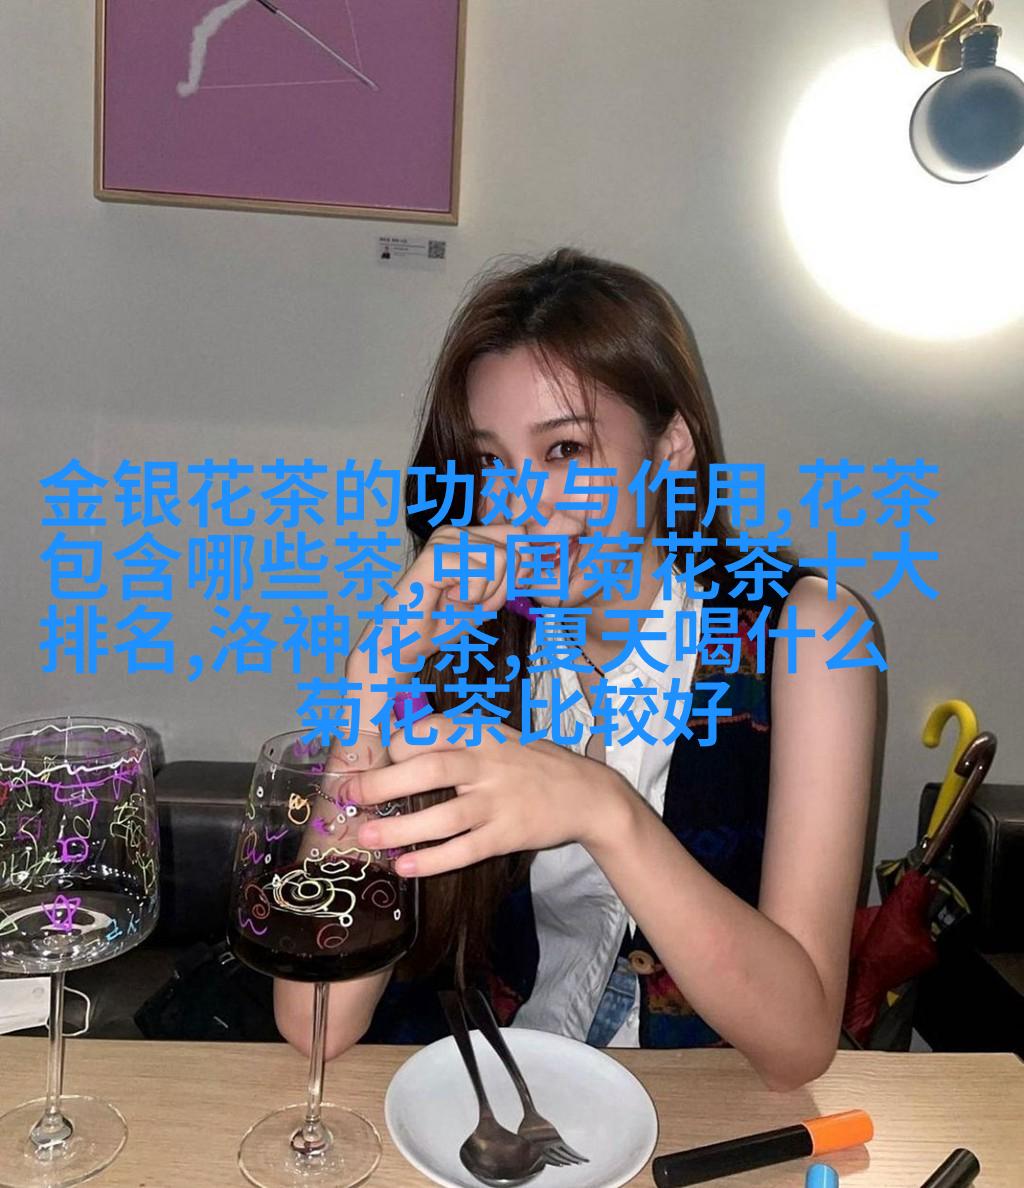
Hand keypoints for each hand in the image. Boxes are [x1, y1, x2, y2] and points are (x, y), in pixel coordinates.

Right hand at [346, 523, 522, 681]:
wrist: (406, 643)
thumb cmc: (443, 621)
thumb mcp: (489, 596)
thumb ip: (511, 574)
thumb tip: (534, 557)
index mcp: (467, 536)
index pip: (517, 533)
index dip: (519, 566)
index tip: (495, 592)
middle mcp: (455, 531)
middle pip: (514, 549)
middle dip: (500, 587)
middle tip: (469, 600)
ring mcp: (443, 540)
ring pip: (500, 560)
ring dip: (485, 593)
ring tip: (456, 599)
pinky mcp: (434, 556)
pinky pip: (479, 572)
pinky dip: (470, 595)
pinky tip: (446, 598)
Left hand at [347, 716, 625, 875]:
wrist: (587, 794)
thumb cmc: (531, 763)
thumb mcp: (498, 736)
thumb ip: (456, 738)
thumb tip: (399, 741)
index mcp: (481, 734)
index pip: (429, 730)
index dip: (397, 745)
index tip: (376, 761)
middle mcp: (487, 763)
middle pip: (428, 769)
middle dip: (381, 783)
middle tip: (347, 796)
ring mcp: (498, 801)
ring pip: (442, 816)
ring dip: (399, 829)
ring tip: (365, 837)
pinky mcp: (507, 835)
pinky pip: (464, 850)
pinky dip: (432, 860)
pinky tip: (405, 867)